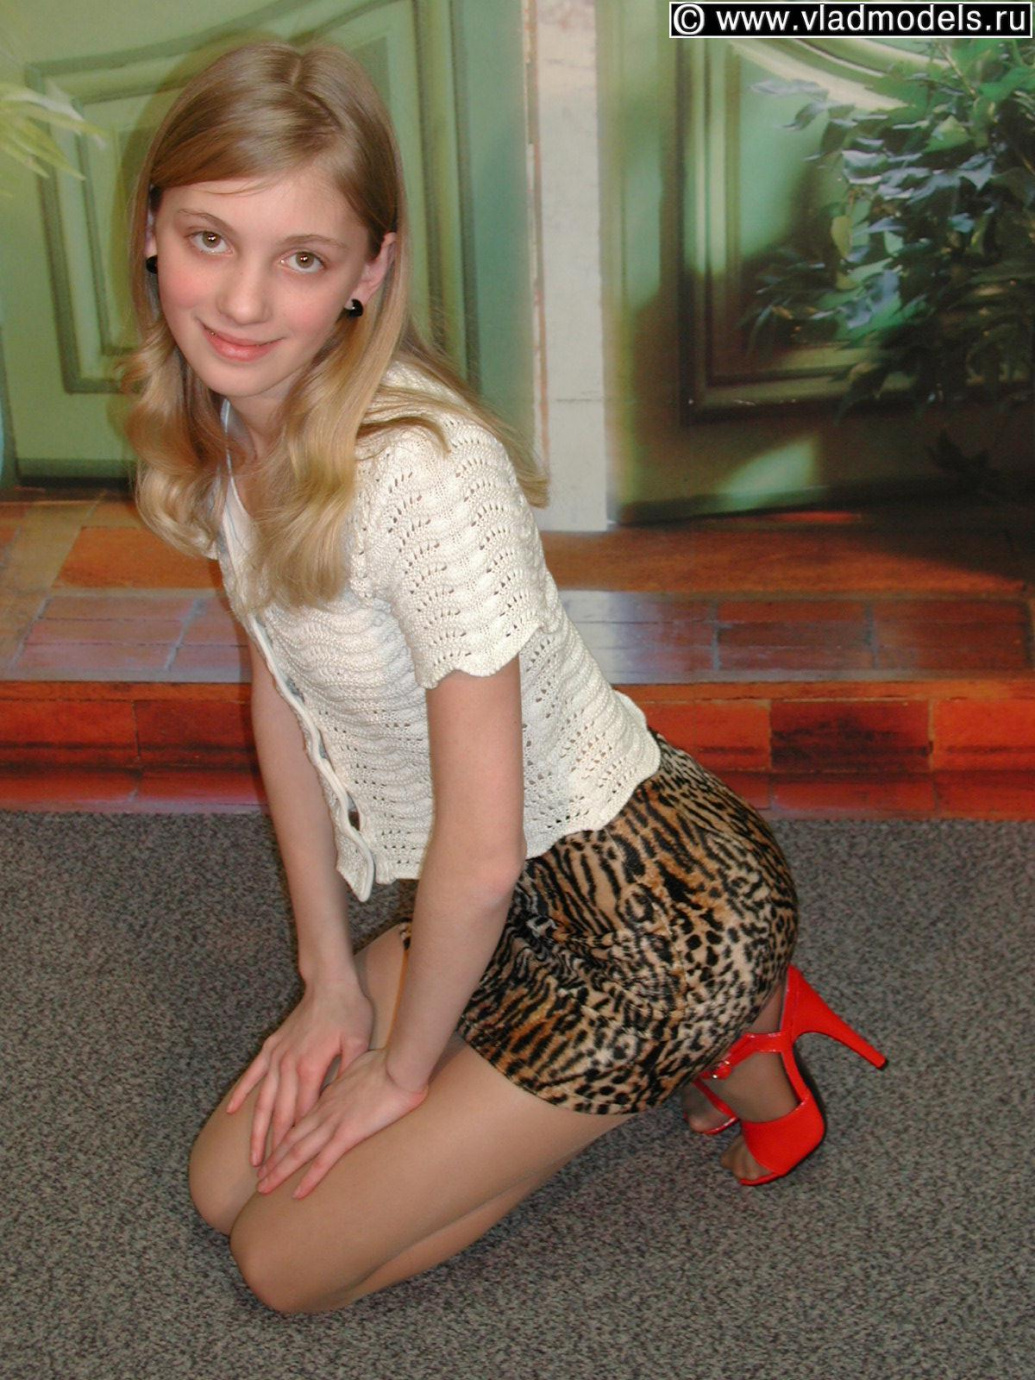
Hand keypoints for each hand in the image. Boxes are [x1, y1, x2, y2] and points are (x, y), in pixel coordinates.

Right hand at [226, 982, 373, 1168]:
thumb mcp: (358, 1043)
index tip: (290, 1169)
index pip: (302, 1114)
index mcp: (309, 1067)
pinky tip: (232, 1112)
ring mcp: (277, 1056)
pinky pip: (253, 1075)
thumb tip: (340, 1104)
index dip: (296, 1143)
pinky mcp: (272, 1047)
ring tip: (252, 1157)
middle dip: (273, 1147)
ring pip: (263, 1100)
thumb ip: (347, 1074)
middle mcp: (287, 1065)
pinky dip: (242, 1093)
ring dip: (257, 1130)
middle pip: (279, 1114)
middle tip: (266, 1177)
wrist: (330, 982)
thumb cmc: (350, 1011)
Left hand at [256, 1047, 427, 1199]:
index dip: (283, 1136)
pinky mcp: (348, 1133)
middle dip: (273, 1159)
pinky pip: (324, 1161)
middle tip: (259, 1178)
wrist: (401, 1064)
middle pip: (292, 1138)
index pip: (299, 1119)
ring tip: (264, 1188)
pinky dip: (309, 1179)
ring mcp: (334, 1122)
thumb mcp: (363, 1066)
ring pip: (299, 1151)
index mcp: (329, 1095)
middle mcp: (325, 1110)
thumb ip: (352, 1078)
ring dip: (279, 1171)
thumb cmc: (389, 1063)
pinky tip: (297, 1194)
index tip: (272, 1150)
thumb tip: (353, 1082)